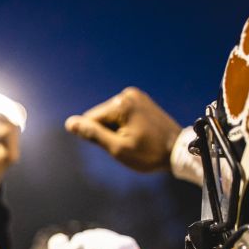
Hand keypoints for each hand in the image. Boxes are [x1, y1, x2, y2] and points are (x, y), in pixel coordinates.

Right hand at [65, 87, 181, 172]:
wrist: (179, 150)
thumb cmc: (149, 153)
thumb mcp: (117, 148)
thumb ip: (92, 134)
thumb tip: (70, 124)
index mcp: (121, 104)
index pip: (91, 120)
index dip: (98, 138)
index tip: (118, 146)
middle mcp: (127, 94)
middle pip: (101, 117)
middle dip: (108, 133)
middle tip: (129, 145)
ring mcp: (136, 96)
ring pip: (111, 117)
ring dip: (116, 130)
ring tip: (136, 140)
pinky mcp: (142, 100)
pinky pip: (122, 115)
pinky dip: (125, 126)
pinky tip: (138, 134)